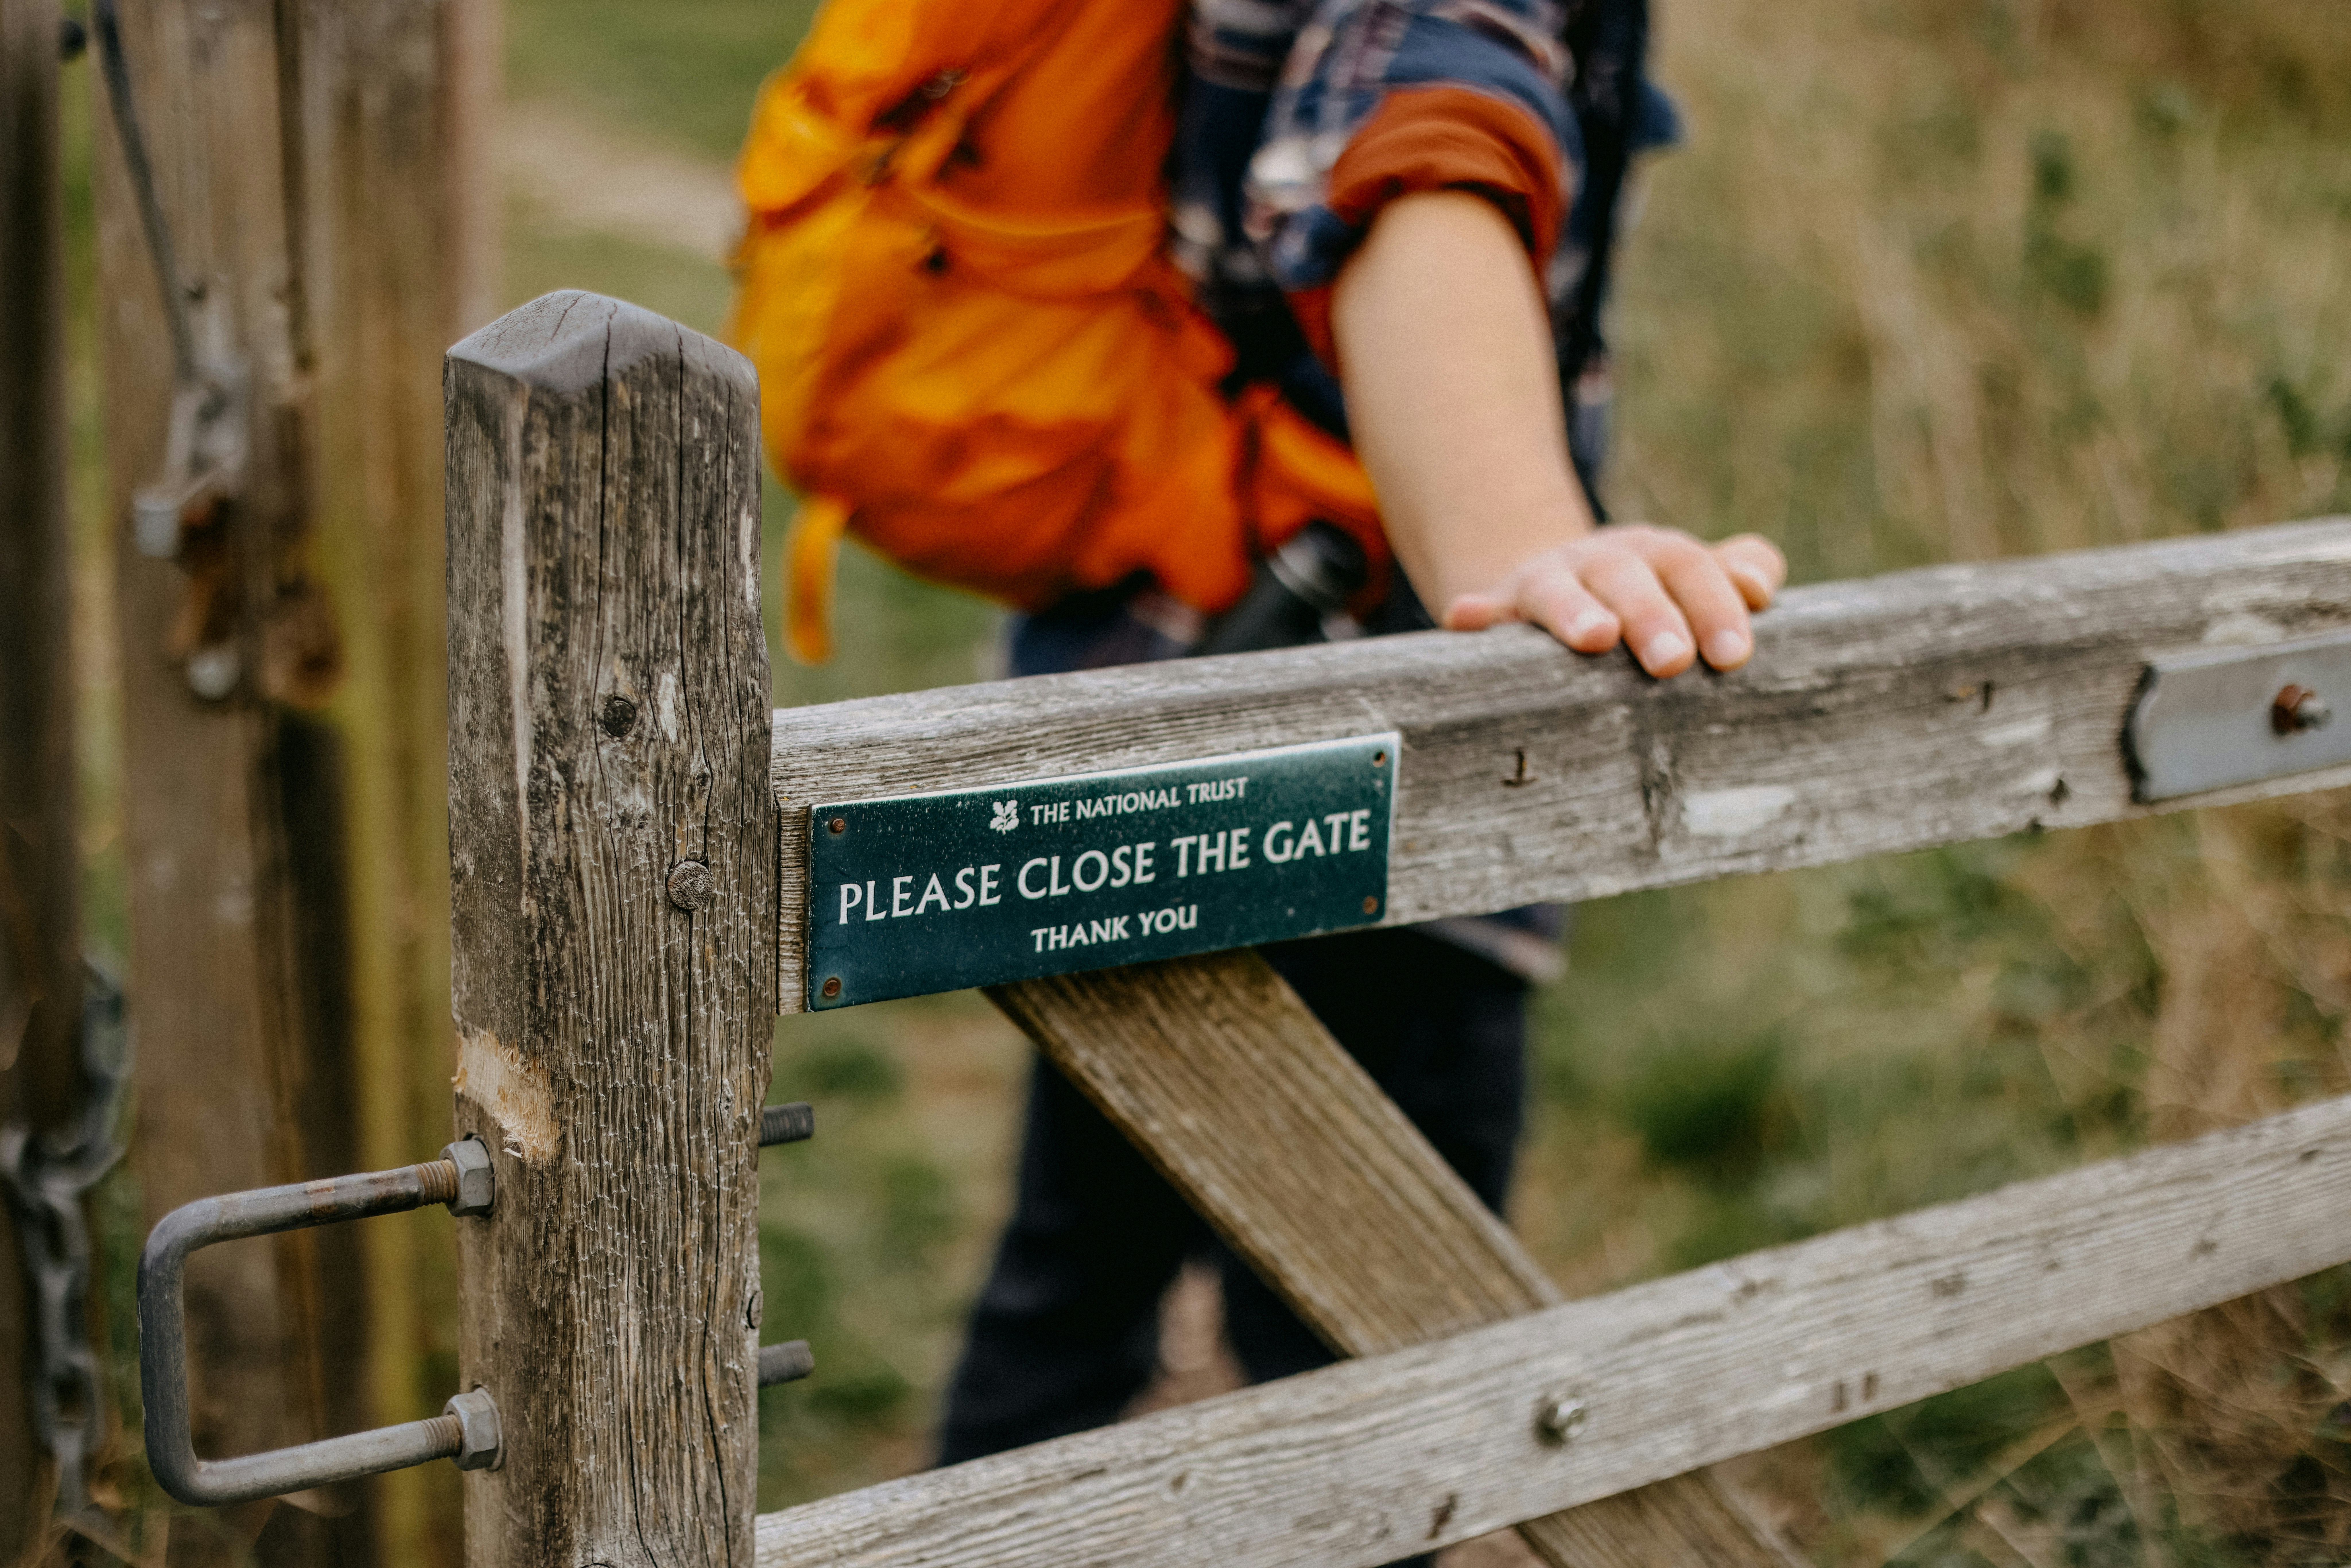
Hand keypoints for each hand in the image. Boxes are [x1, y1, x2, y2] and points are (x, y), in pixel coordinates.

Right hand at [1441, 526, 1784, 676]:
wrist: (1570, 587)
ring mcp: (1550, 580)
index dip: (1715, 604)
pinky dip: (1476, 613)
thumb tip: (1760, 585)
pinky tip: (1465, 617)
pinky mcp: (1501, 605)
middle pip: (1632, 577)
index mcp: (1658, 555)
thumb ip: (1737, 576)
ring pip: (1560, 589)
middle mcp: (1605, 561)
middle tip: (1673, 661)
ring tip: (1595, 636)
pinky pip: (1486, 609)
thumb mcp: (1693, 581)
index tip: (1732, 655)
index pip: (1692, 568)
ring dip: (1575, 609)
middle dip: (1653, 615)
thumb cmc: (1648, 598)